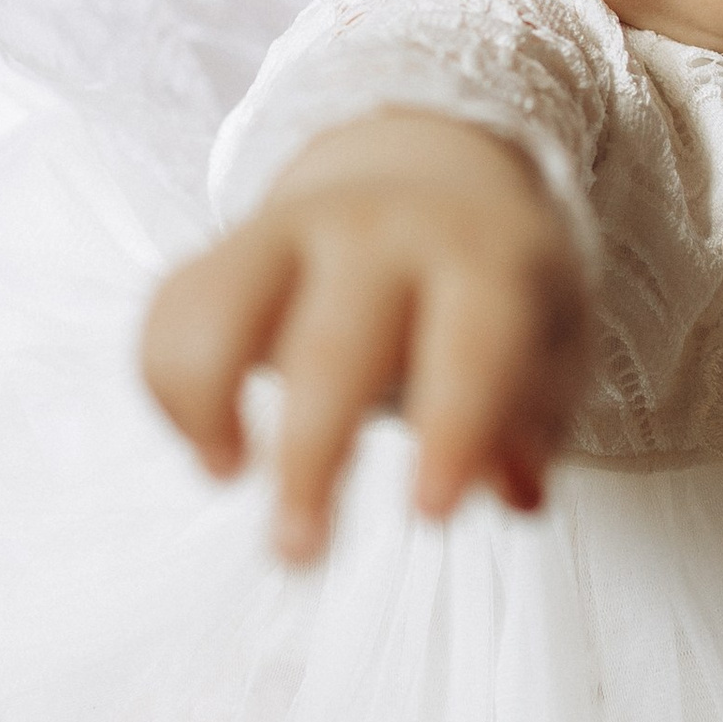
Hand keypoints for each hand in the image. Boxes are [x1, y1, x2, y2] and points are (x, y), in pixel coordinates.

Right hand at [142, 112, 591, 563]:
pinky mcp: (229, 244)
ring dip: (208, 405)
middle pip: (332, 344)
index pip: (472, 345)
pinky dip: (172, 387)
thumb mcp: (550, 341)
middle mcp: (382, 231)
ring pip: (221, 309)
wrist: (433, 168)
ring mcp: (293, 228)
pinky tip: (216, 447)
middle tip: (299, 553)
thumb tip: (516, 495)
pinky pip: (173, 312)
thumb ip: (533, 423)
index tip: (431, 514)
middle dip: (310, 455)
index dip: (453, 429)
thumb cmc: (497, 284)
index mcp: (484, 256)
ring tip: (227, 476)